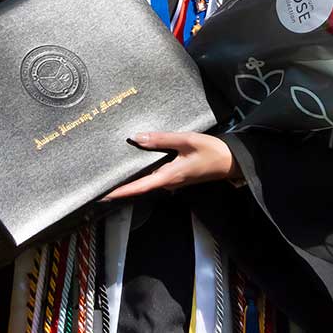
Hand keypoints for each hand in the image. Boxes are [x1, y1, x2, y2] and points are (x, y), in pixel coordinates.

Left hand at [103, 131, 238, 200]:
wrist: (231, 161)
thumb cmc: (211, 151)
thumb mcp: (186, 140)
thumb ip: (161, 139)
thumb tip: (136, 138)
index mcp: (170, 176)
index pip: (140, 187)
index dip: (121, 191)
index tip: (104, 194)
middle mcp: (169, 183)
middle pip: (140, 186)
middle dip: (121, 185)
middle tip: (100, 182)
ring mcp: (173, 181)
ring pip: (147, 181)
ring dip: (131, 179)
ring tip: (112, 172)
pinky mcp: (176, 177)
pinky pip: (155, 176)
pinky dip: (143, 173)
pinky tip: (135, 163)